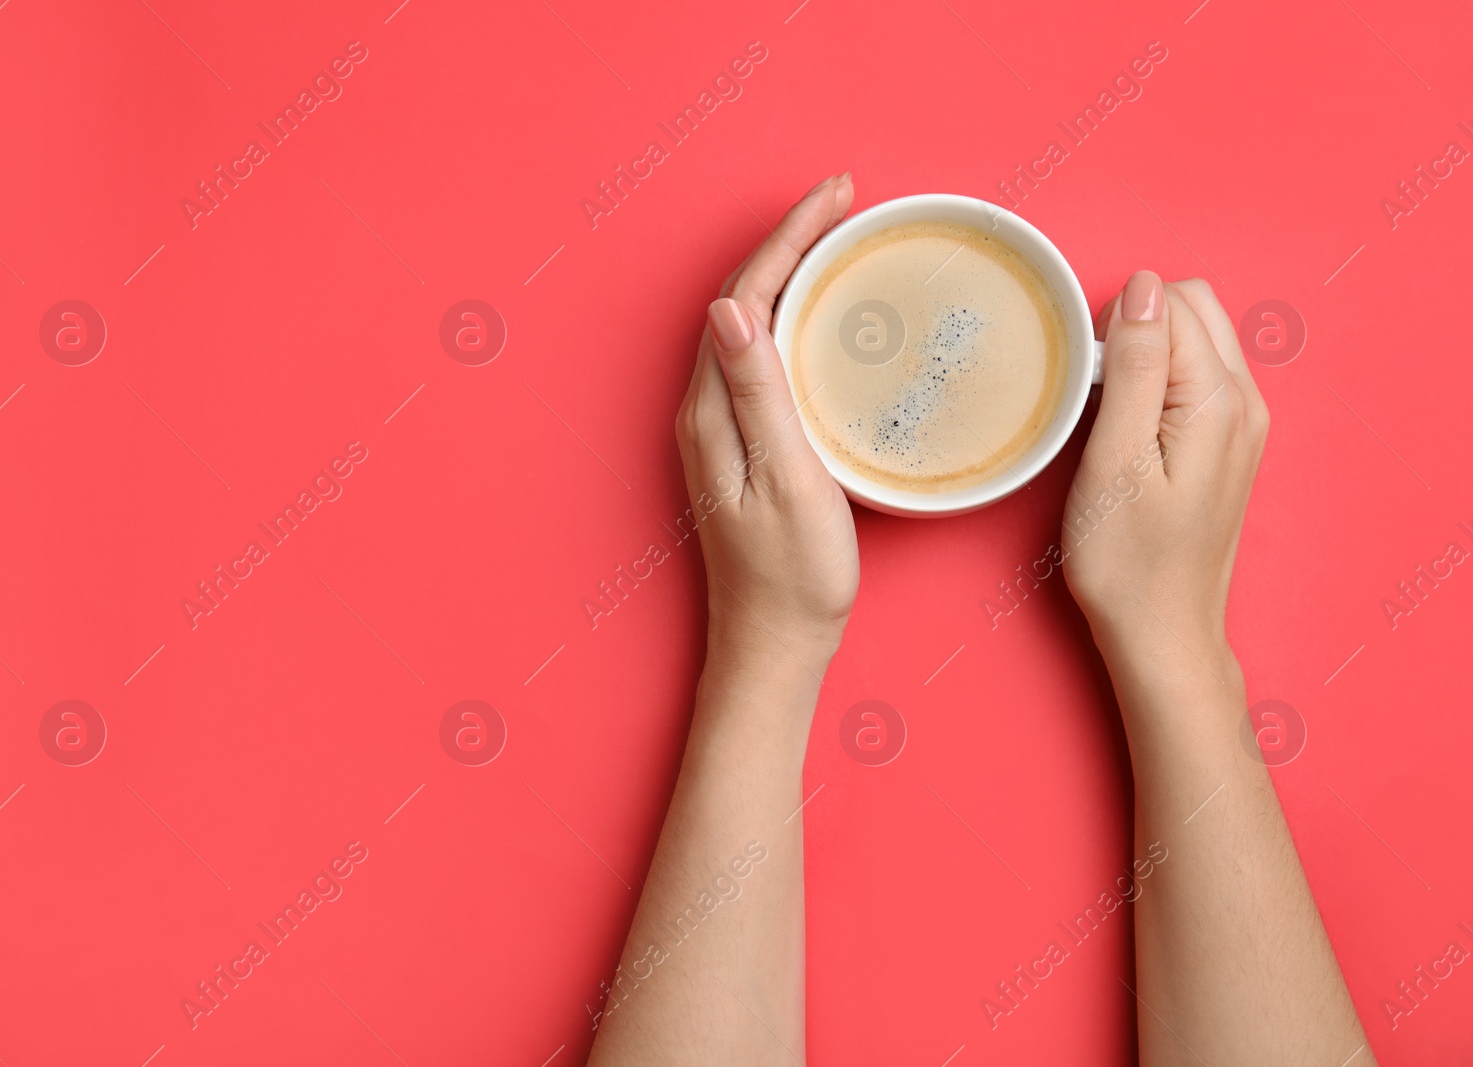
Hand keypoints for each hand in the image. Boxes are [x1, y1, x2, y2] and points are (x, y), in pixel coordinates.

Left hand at [674, 174, 859, 672]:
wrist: (774, 643)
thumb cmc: (792, 574)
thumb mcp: (788, 477)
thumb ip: (760, 392)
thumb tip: (730, 307)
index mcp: (713, 410)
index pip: (746, 295)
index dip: (790, 237)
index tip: (837, 194)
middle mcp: (704, 411)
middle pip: (743, 299)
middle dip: (791, 241)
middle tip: (846, 201)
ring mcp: (717, 428)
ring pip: (750, 324)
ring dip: (789, 273)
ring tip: (837, 238)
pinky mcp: (738, 445)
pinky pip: (759, 357)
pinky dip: (791, 318)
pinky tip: (820, 317)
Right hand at [1062, 272, 1269, 674]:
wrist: (1160, 631)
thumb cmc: (1127, 561)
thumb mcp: (1116, 459)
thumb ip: (1137, 366)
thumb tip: (1143, 288)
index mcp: (1219, 401)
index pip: (1173, 303)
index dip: (1117, 323)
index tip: (1086, 378)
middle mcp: (1245, 402)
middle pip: (1194, 307)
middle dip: (1138, 324)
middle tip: (1093, 387)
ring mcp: (1243, 423)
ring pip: (1198, 337)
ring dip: (1149, 350)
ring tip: (1108, 407)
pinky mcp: (1228, 442)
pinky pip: (1198, 375)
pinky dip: (1160, 377)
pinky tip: (1128, 423)